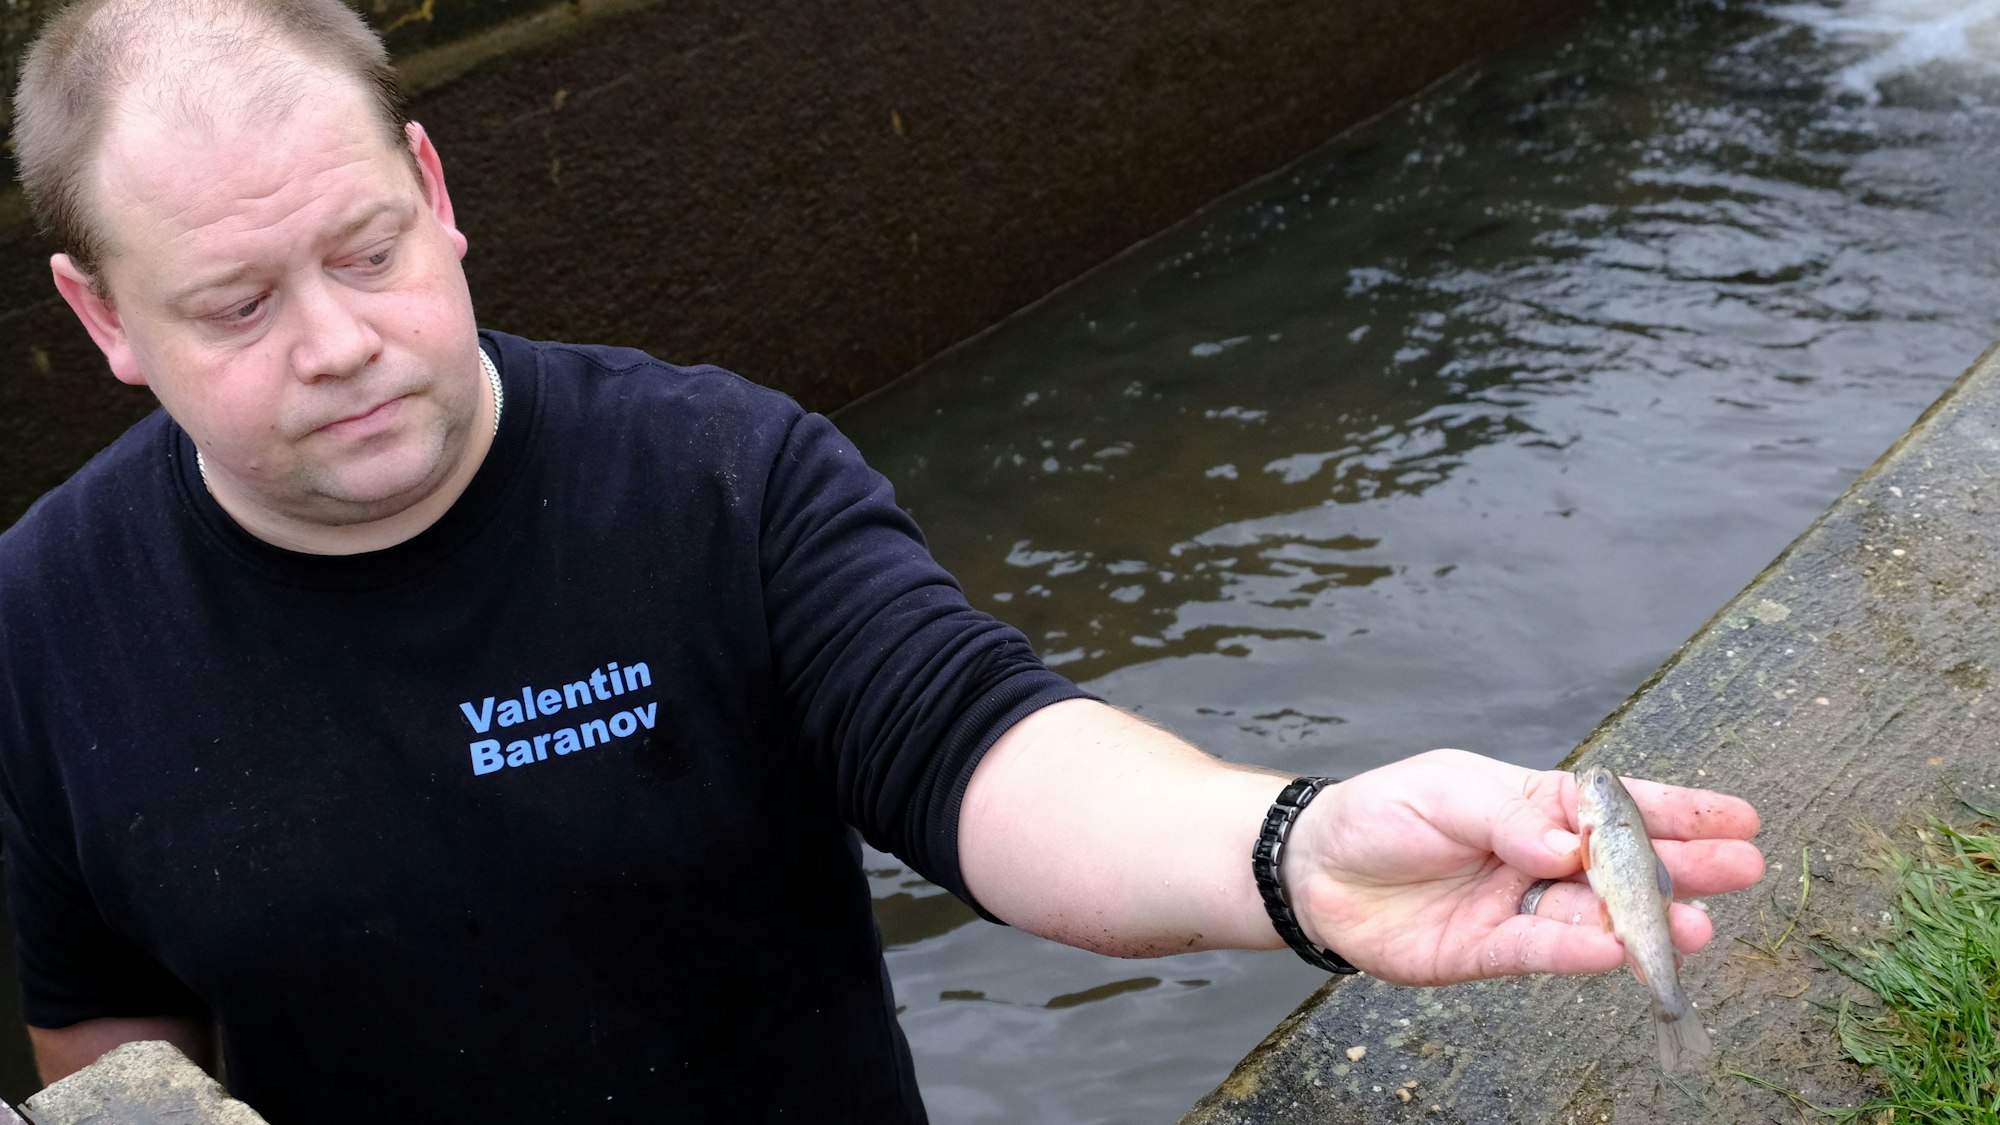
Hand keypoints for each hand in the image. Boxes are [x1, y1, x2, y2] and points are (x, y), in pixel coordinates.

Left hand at [1281, 749, 1762, 985]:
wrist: (1311, 868)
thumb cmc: (1380, 814)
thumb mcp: (1443, 792)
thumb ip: (1508, 817)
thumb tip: (1568, 845)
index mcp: (1533, 805)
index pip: (1615, 806)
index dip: (1678, 811)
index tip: (1739, 817)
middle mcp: (1538, 858)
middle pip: (1621, 866)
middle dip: (1684, 868)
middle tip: (1742, 872)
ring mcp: (1518, 907)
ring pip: (1594, 916)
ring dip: (1644, 925)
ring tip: (1696, 930)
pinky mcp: (1488, 952)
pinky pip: (1542, 952)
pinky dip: (1578, 954)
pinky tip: (1615, 953)